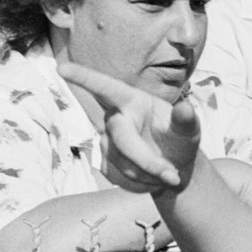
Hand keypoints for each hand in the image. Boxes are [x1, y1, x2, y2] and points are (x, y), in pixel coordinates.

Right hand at [62, 63, 201, 191]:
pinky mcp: (104, 163)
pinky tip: (153, 179)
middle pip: (121, 139)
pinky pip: (119, 178)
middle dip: (148, 161)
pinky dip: (142, 184)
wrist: (175, 166)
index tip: (62, 67)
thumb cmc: (180, 139)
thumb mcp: (190, 129)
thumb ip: (186, 120)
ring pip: (122, 164)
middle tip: (174, 177)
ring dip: (149, 175)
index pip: (105, 87)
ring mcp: (106, 141)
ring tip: (168, 174)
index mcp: (132, 100)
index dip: (83, 77)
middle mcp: (114, 118)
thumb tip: (186, 108)